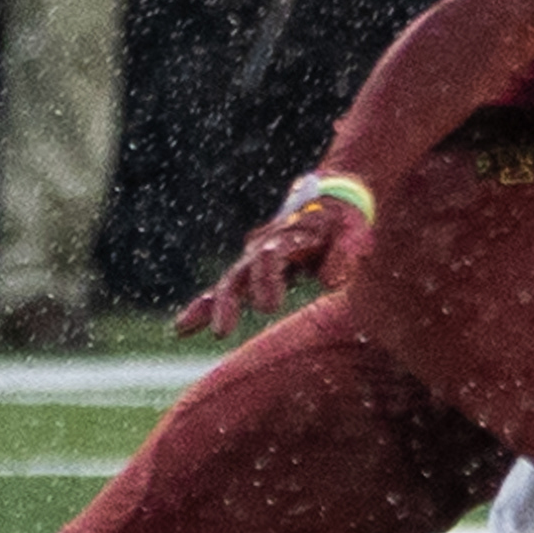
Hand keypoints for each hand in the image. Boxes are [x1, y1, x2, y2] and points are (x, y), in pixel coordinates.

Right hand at [181, 172, 374, 336]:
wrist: (330, 201)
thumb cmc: (345, 222)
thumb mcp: (352, 233)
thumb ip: (344, 255)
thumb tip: (332, 283)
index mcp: (289, 235)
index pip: (271, 256)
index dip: (266, 279)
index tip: (267, 307)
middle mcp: (264, 246)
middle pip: (241, 272)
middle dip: (229, 301)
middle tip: (222, 331)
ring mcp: (254, 257)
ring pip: (227, 283)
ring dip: (208, 306)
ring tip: (183, 328)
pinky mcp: (251, 271)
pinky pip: (224, 289)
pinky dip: (204, 306)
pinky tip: (182, 328)